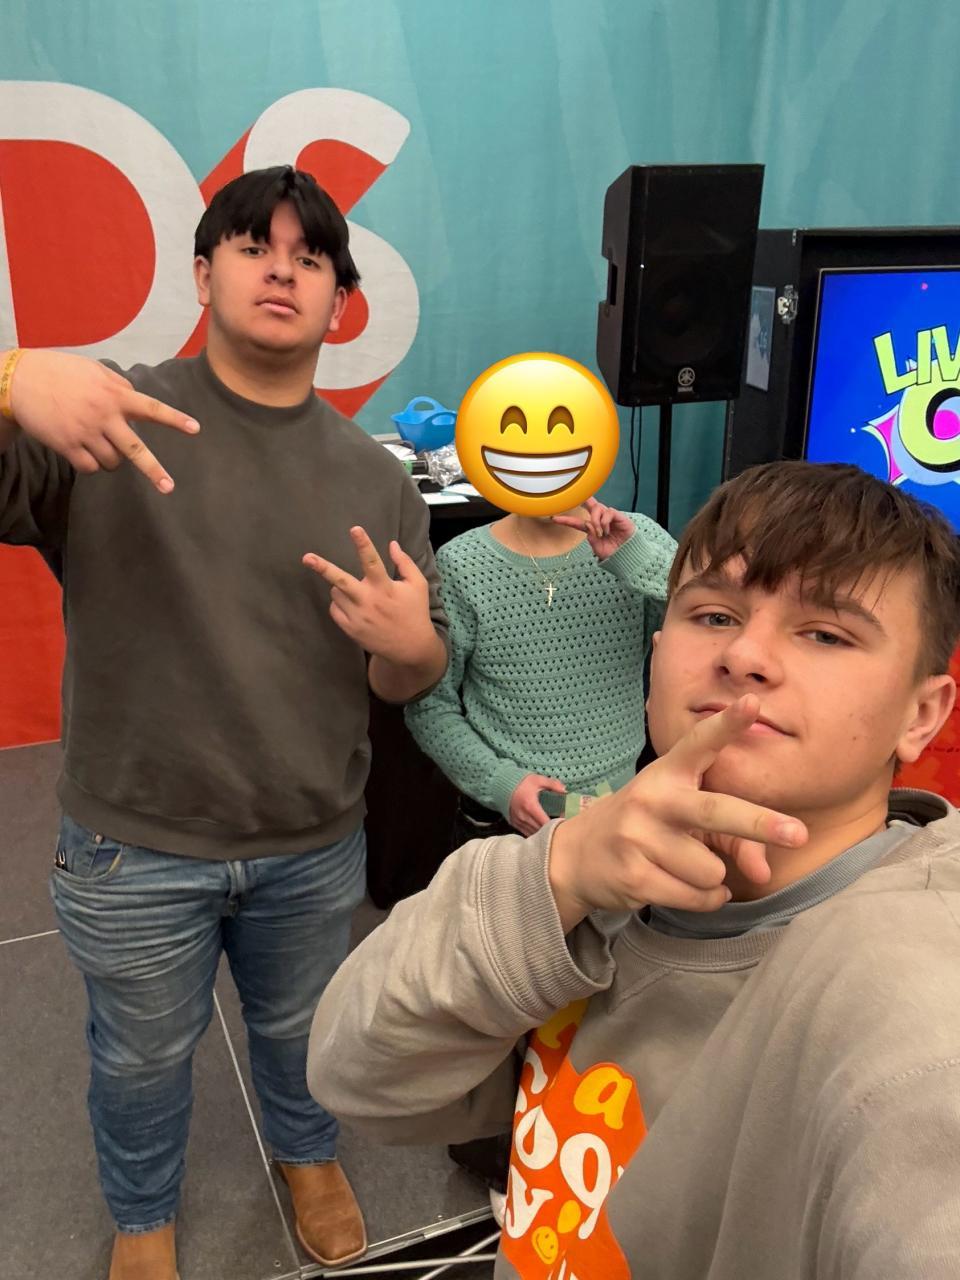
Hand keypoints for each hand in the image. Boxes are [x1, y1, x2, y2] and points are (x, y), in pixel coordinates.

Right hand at [7, 349, 198, 492]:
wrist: (18, 381)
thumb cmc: (58, 371)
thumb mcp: (93, 369)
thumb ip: (118, 383)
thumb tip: (134, 395)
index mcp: (113, 394)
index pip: (151, 409)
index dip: (174, 419)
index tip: (195, 429)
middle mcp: (103, 416)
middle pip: (135, 449)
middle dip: (153, 470)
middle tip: (168, 487)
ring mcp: (85, 433)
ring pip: (112, 461)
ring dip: (111, 458)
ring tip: (98, 442)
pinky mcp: (67, 446)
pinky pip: (89, 468)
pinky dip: (91, 464)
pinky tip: (82, 450)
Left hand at [303, 526, 436, 664]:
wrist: (410, 648)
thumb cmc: (414, 611)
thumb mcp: (417, 585)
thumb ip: (405, 563)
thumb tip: (392, 544)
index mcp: (385, 587)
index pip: (372, 561)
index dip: (363, 544)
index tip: (355, 529)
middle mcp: (368, 601)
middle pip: (340, 581)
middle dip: (323, 568)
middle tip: (306, 558)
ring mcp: (357, 616)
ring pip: (336, 592)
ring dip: (342, 587)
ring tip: (358, 594)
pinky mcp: (350, 629)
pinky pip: (334, 608)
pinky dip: (340, 603)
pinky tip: (354, 606)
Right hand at [509, 774, 566, 836]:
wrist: (500, 784)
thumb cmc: (520, 782)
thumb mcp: (537, 779)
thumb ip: (552, 784)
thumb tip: (565, 790)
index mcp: (530, 806)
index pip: (546, 822)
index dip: (557, 825)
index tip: (565, 822)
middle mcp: (524, 816)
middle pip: (541, 831)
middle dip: (552, 831)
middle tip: (562, 827)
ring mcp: (518, 822)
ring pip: (534, 834)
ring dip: (544, 834)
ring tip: (553, 830)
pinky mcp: (514, 824)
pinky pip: (527, 833)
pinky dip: (535, 834)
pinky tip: (542, 831)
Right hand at [548, 696, 807, 930]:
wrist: (578, 856)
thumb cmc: (648, 828)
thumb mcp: (684, 818)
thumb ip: (732, 837)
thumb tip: (763, 874)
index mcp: (668, 773)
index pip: (700, 743)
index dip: (727, 724)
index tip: (752, 703)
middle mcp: (653, 799)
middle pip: (716, 812)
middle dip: (760, 824)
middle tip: (800, 834)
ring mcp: (640, 838)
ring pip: (713, 871)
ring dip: (712, 877)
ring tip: (683, 866)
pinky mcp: (634, 876)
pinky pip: (698, 897)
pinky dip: (703, 898)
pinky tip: (679, 884)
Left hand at [553, 496, 633, 560]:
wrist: (628, 555)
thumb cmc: (614, 553)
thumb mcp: (598, 548)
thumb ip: (591, 538)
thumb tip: (588, 525)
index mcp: (592, 529)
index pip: (577, 522)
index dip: (566, 520)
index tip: (554, 518)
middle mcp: (600, 520)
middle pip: (590, 505)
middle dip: (583, 498)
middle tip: (575, 494)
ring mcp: (609, 517)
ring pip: (597, 508)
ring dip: (595, 520)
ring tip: (600, 533)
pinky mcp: (618, 516)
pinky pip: (607, 512)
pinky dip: (604, 521)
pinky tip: (607, 530)